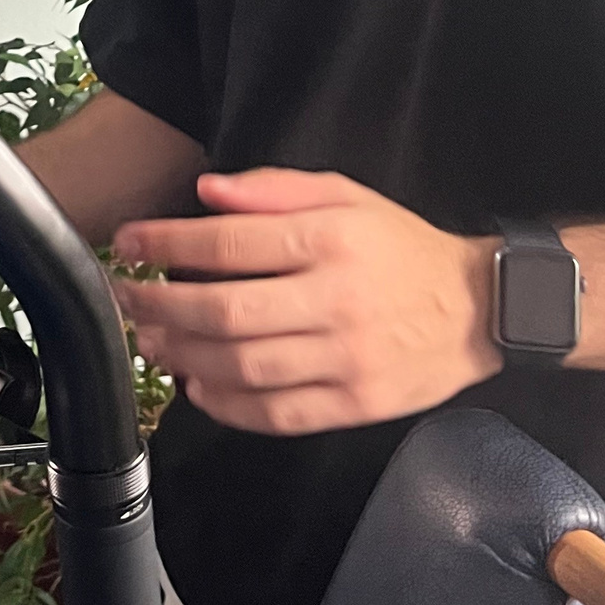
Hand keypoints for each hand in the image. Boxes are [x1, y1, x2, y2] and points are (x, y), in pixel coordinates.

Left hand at [113, 166, 499, 435]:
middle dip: (158, 306)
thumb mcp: (346, 196)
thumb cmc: (402, 248)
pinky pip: (275, 414)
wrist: (479, 309)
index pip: (228, 244)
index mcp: (331, 240)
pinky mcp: (354, 405)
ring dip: (181, 357)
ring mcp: (346, 359)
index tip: (129, 242)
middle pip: (224, 311)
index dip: (166, 243)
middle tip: (125, 298)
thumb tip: (206, 192)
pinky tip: (198, 385)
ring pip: (242, 367)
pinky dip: (225, 405)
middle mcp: (336, 300)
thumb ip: (273, 190)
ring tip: (150, 342)